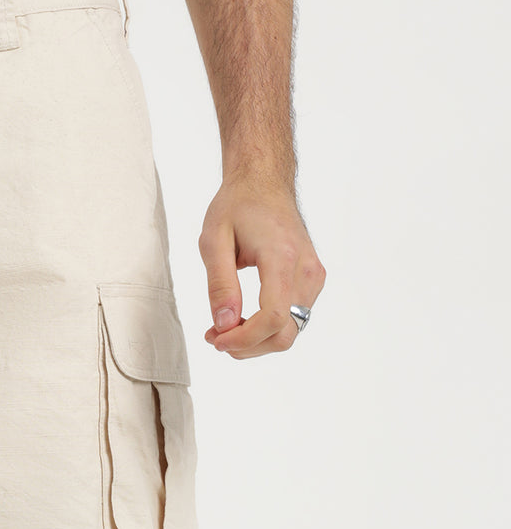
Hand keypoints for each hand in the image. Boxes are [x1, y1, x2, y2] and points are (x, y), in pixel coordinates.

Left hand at [198, 177, 325, 359]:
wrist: (265, 183)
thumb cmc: (238, 206)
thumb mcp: (213, 241)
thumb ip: (219, 285)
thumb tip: (223, 324)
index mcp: (281, 258)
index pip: (272, 318)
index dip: (243, 339)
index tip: (216, 339)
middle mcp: (306, 270)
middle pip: (283, 334)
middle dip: (247, 346)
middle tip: (214, 337)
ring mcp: (314, 277)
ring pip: (289, 332)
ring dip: (255, 341)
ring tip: (224, 327)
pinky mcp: (313, 281)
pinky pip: (293, 320)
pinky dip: (266, 329)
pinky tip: (242, 318)